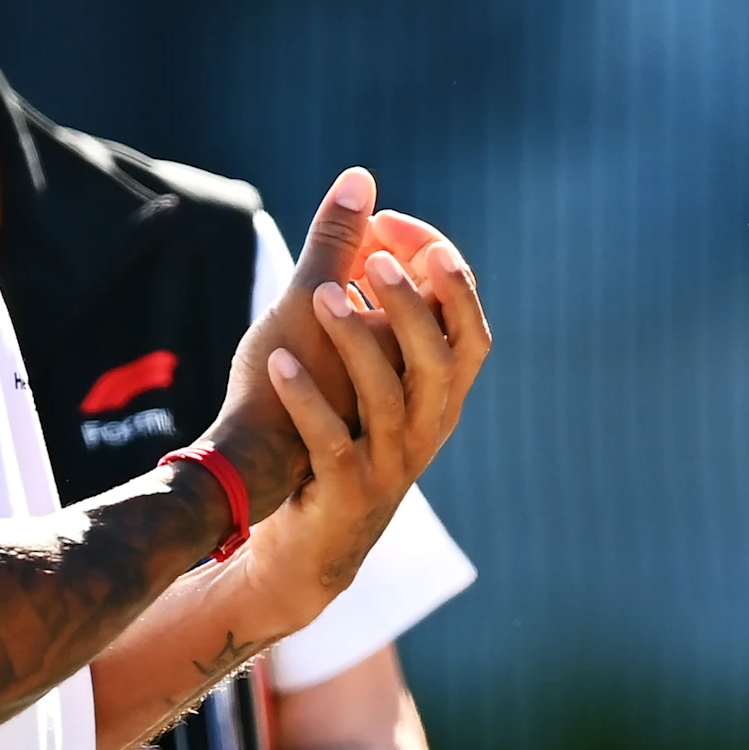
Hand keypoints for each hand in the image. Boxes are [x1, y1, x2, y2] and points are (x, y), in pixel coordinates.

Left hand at [212, 222, 490, 637]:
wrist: (309, 546)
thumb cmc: (335, 441)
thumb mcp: (363, 374)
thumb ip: (371, 298)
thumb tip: (365, 204)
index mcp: (440, 394)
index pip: (469, 326)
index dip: (446, 275)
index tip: (399, 226)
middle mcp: (427, 426)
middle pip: (441, 359)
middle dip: (412, 303)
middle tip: (373, 257)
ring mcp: (391, 463)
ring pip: (387, 397)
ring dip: (355, 340)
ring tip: (318, 295)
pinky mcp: (348, 492)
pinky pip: (332, 443)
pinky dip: (307, 400)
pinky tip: (279, 363)